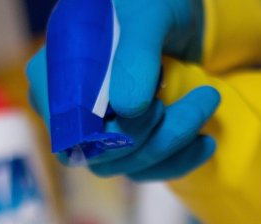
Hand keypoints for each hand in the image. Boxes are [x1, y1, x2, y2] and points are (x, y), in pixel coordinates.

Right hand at [26, 0, 220, 180]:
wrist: (170, 11)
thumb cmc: (147, 2)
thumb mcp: (146, 15)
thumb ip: (136, 55)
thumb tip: (127, 110)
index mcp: (52, 75)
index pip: (73, 129)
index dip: (116, 130)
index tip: (157, 103)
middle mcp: (65, 109)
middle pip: (101, 154)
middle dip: (159, 135)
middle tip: (204, 97)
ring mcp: (92, 131)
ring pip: (126, 166)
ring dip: (175, 145)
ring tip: (208, 103)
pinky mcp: (121, 144)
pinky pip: (144, 169)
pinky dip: (178, 160)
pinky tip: (205, 141)